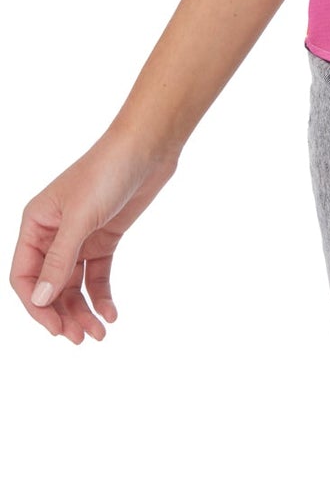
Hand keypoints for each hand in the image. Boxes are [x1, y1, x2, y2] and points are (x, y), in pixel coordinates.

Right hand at [10, 132, 180, 344]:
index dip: (36, 306)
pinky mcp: (104, 238)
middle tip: (81, 338)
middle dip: (62, 314)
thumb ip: (60, 260)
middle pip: (49, 286)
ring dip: (82, 310)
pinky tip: (111, 313)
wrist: (148, 148)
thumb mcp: (80, 218)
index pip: (23, 276)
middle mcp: (53, 233)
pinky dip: (101, 295)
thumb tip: (39, 300)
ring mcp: (79, 237)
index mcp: (36, 224)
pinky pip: (96, 275)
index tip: (56, 328)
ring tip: (99, 333)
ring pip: (73, 285)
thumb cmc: (107, 172)